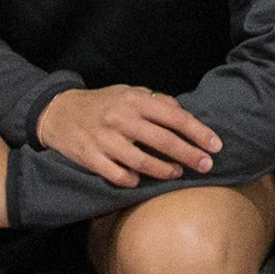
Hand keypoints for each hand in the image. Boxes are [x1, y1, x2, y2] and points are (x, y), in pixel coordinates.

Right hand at [36, 82, 220, 189]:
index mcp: (134, 100)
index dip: (198, 131)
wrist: (59, 112)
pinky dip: (133, 180)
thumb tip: (182, 112)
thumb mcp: (128, 93)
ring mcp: (105, 140)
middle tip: (206, 166)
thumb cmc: (101, 104)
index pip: (174, 117)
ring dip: (164, 170)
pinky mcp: (91, 158)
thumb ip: (156, 101)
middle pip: (163, 141)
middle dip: (189, 155)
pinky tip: (140, 180)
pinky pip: (118, 176)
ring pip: (142, 162)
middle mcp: (121, 119)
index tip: (215, 145)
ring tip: (176, 173)